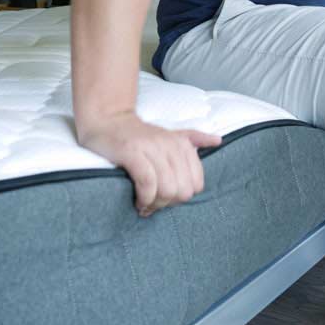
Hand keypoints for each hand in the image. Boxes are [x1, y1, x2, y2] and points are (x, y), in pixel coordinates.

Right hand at [76, 111, 221, 216]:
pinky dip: (144, 198)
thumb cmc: (138, 135)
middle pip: (183, 190)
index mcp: (183, 144)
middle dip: (168, 204)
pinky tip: (139, 201)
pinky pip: (148, 183)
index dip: (181, 197)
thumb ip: (195, 138)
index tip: (165, 198)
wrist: (106, 120)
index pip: (196, 185)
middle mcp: (171, 145)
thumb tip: (218, 140)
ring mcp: (152, 148)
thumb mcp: (171, 134)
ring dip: (155, 204)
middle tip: (153, 204)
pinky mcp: (132, 153)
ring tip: (144, 205)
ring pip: (167, 189)